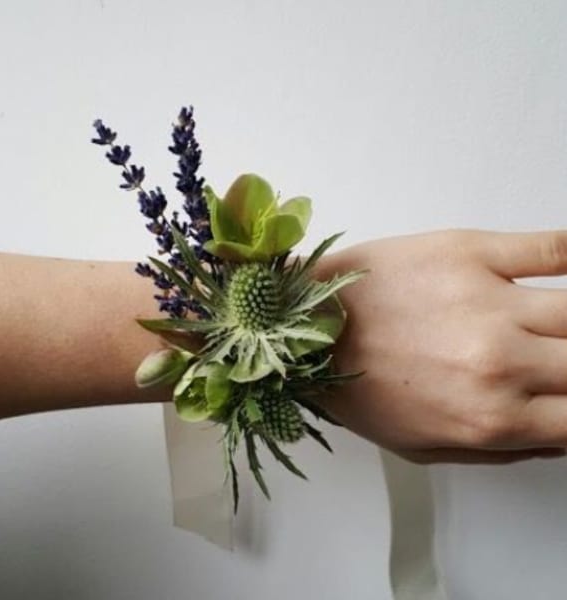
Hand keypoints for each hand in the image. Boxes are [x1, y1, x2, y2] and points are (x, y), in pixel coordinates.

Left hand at [314, 228, 566, 463]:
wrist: (308, 330)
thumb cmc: (357, 385)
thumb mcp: (423, 447)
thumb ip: (500, 449)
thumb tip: (555, 436)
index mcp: (489, 416)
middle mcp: (499, 362)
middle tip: (558, 361)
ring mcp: (488, 302)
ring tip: (558, 326)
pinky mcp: (469, 253)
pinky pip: (555, 247)